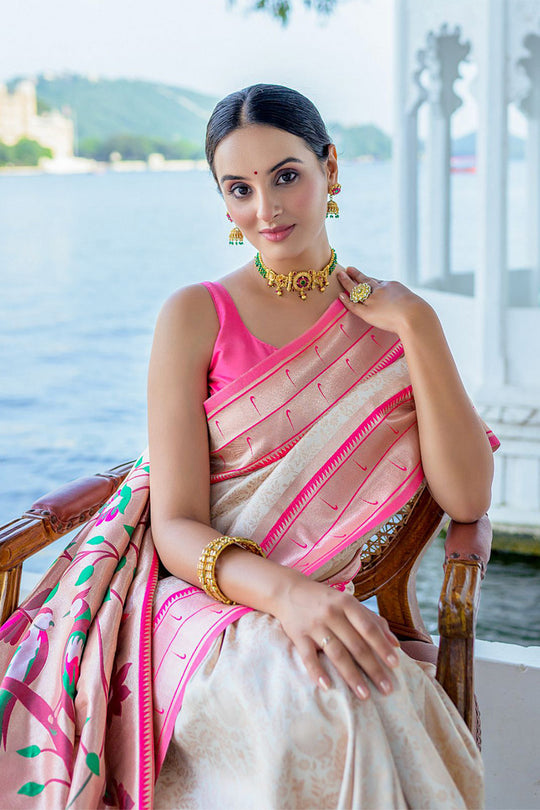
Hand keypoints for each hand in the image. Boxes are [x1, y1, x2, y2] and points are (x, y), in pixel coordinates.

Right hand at [274, 574, 400, 698]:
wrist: (287, 591)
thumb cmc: (325, 600)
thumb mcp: (348, 603)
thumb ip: (372, 620)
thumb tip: (395, 644)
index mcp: (347, 603)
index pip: (368, 628)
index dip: (382, 646)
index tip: (395, 665)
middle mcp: (331, 613)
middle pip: (355, 644)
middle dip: (373, 668)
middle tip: (387, 689)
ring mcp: (314, 625)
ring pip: (336, 653)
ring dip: (351, 676)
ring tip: (364, 695)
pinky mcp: (297, 635)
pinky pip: (308, 657)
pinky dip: (317, 672)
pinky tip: (328, 687)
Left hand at [337, 266, 431, 335]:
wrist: (415, 316)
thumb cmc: (420, 313)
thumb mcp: (414, 301)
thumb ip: (406, 303)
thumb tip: (411, 308)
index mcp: (392, 286)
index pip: (378, 282)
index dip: (370, 280)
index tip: (364, 277)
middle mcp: (380, 290)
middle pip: (365, 281)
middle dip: (356, 274)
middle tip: (349, 268)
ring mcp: (373, 300)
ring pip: (356, 289)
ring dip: (347, 281)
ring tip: (340, 275)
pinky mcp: (368, 312)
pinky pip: (354, 305)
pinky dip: (346, 300)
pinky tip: (340, 295)